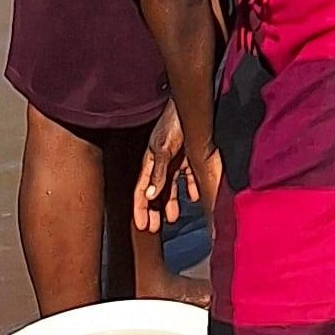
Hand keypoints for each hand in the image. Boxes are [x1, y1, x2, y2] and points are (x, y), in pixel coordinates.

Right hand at [136, 109, 223, 232]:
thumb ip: (157, 173)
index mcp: (150, 163)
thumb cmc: (173, 123)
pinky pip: (188, 178)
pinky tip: (194, 197)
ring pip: (170, 188)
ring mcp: (174, 161)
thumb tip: (149, 196)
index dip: (140, 209)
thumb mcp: (163, 149)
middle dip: (154, 210)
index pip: (141, 191)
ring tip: (173, 217)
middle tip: (155, 228)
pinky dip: (190, 189)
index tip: (141, 226)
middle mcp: (160, 164)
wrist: (192, 105)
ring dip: (170, 203)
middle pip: (154, 192)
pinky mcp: (189, 157)